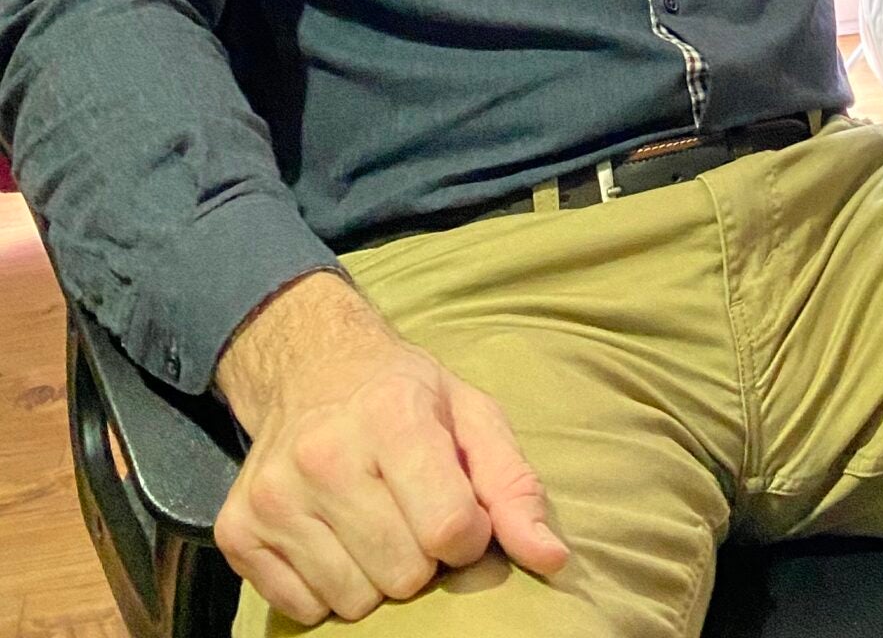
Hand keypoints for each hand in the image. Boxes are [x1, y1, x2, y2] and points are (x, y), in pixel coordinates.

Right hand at [213, 271, 568, 623]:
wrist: (310, 367)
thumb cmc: (406, 396)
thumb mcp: (472, 416)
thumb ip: (514, 486)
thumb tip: (551, 558)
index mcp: (393, 416)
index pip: (448, 529)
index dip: (467, 535)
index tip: (459, 513)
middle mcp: (324, 454)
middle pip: (402, 574)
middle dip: (421, 558)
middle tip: (411, 514)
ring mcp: (274, 495)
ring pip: (351, 601)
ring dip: (374, 576)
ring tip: (373, 523)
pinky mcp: (237, 530)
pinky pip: (300, 609)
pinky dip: (326, 587)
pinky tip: (332, 536)